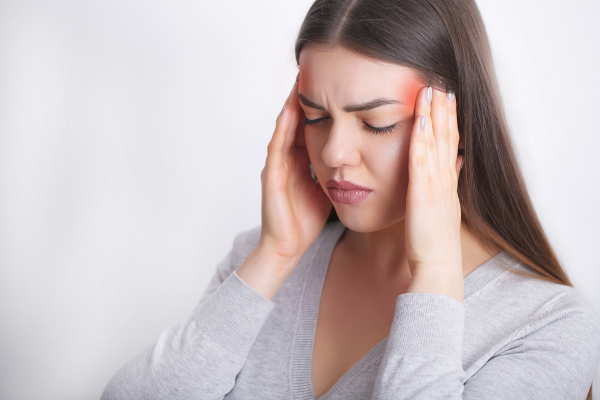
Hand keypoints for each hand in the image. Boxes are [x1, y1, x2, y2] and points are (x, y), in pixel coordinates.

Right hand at [257, 77, 331, 266]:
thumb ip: (336, 167)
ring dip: (291, 105)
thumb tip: (359, 154)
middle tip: (314, 70)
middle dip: (305, 97)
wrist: (287, 247)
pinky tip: (290, 112)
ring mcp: (277, 166)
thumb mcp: (327, 187)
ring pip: (284, 128)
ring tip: (300, 81)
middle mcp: (287, 158)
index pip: (311, 125)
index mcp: (302, 160)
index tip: (333, 83)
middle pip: (297, 120)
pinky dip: (283, 128)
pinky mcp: (271, 177)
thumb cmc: (307, 219)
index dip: (320, 105)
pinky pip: (277, 147)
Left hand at [404, 86, 464, 302]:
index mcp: (447, 183)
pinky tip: (420, 119)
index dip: (449, 120)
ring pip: (437, 143)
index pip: (450, 144)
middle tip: (441, 82)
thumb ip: (449, 184)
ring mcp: (436, 185)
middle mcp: (445, 179)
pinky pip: (422, 161)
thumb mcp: (444, 209)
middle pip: (447, 137)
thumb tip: (457, 162)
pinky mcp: (424, 194)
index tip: (447, 97)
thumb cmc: (435, 242)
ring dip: (435, 115)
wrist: (438, 267)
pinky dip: (423, 139)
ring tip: (432, 89)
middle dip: (444, 109)